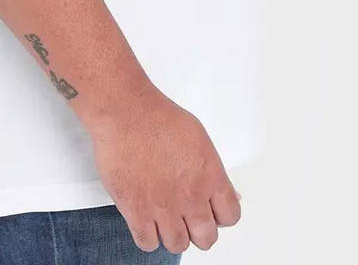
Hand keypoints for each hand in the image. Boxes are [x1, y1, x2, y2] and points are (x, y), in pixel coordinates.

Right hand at [88, 84, 241, 253]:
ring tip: (165, 218)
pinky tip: (145, 221)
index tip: (211, 211)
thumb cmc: (158, 117)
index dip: (220, 216)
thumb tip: (223, 190)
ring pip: (177, 245)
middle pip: (206, 238)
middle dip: (198, 230)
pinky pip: (148, 243)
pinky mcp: (137, 211)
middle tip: (187, 218)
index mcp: (210, 176)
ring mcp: (164, 207)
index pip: (230, 216)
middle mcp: (191, 197)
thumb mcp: (199, 138)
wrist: (127, 113)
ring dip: (172, 234)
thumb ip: (212, 170)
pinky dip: (147, 236)